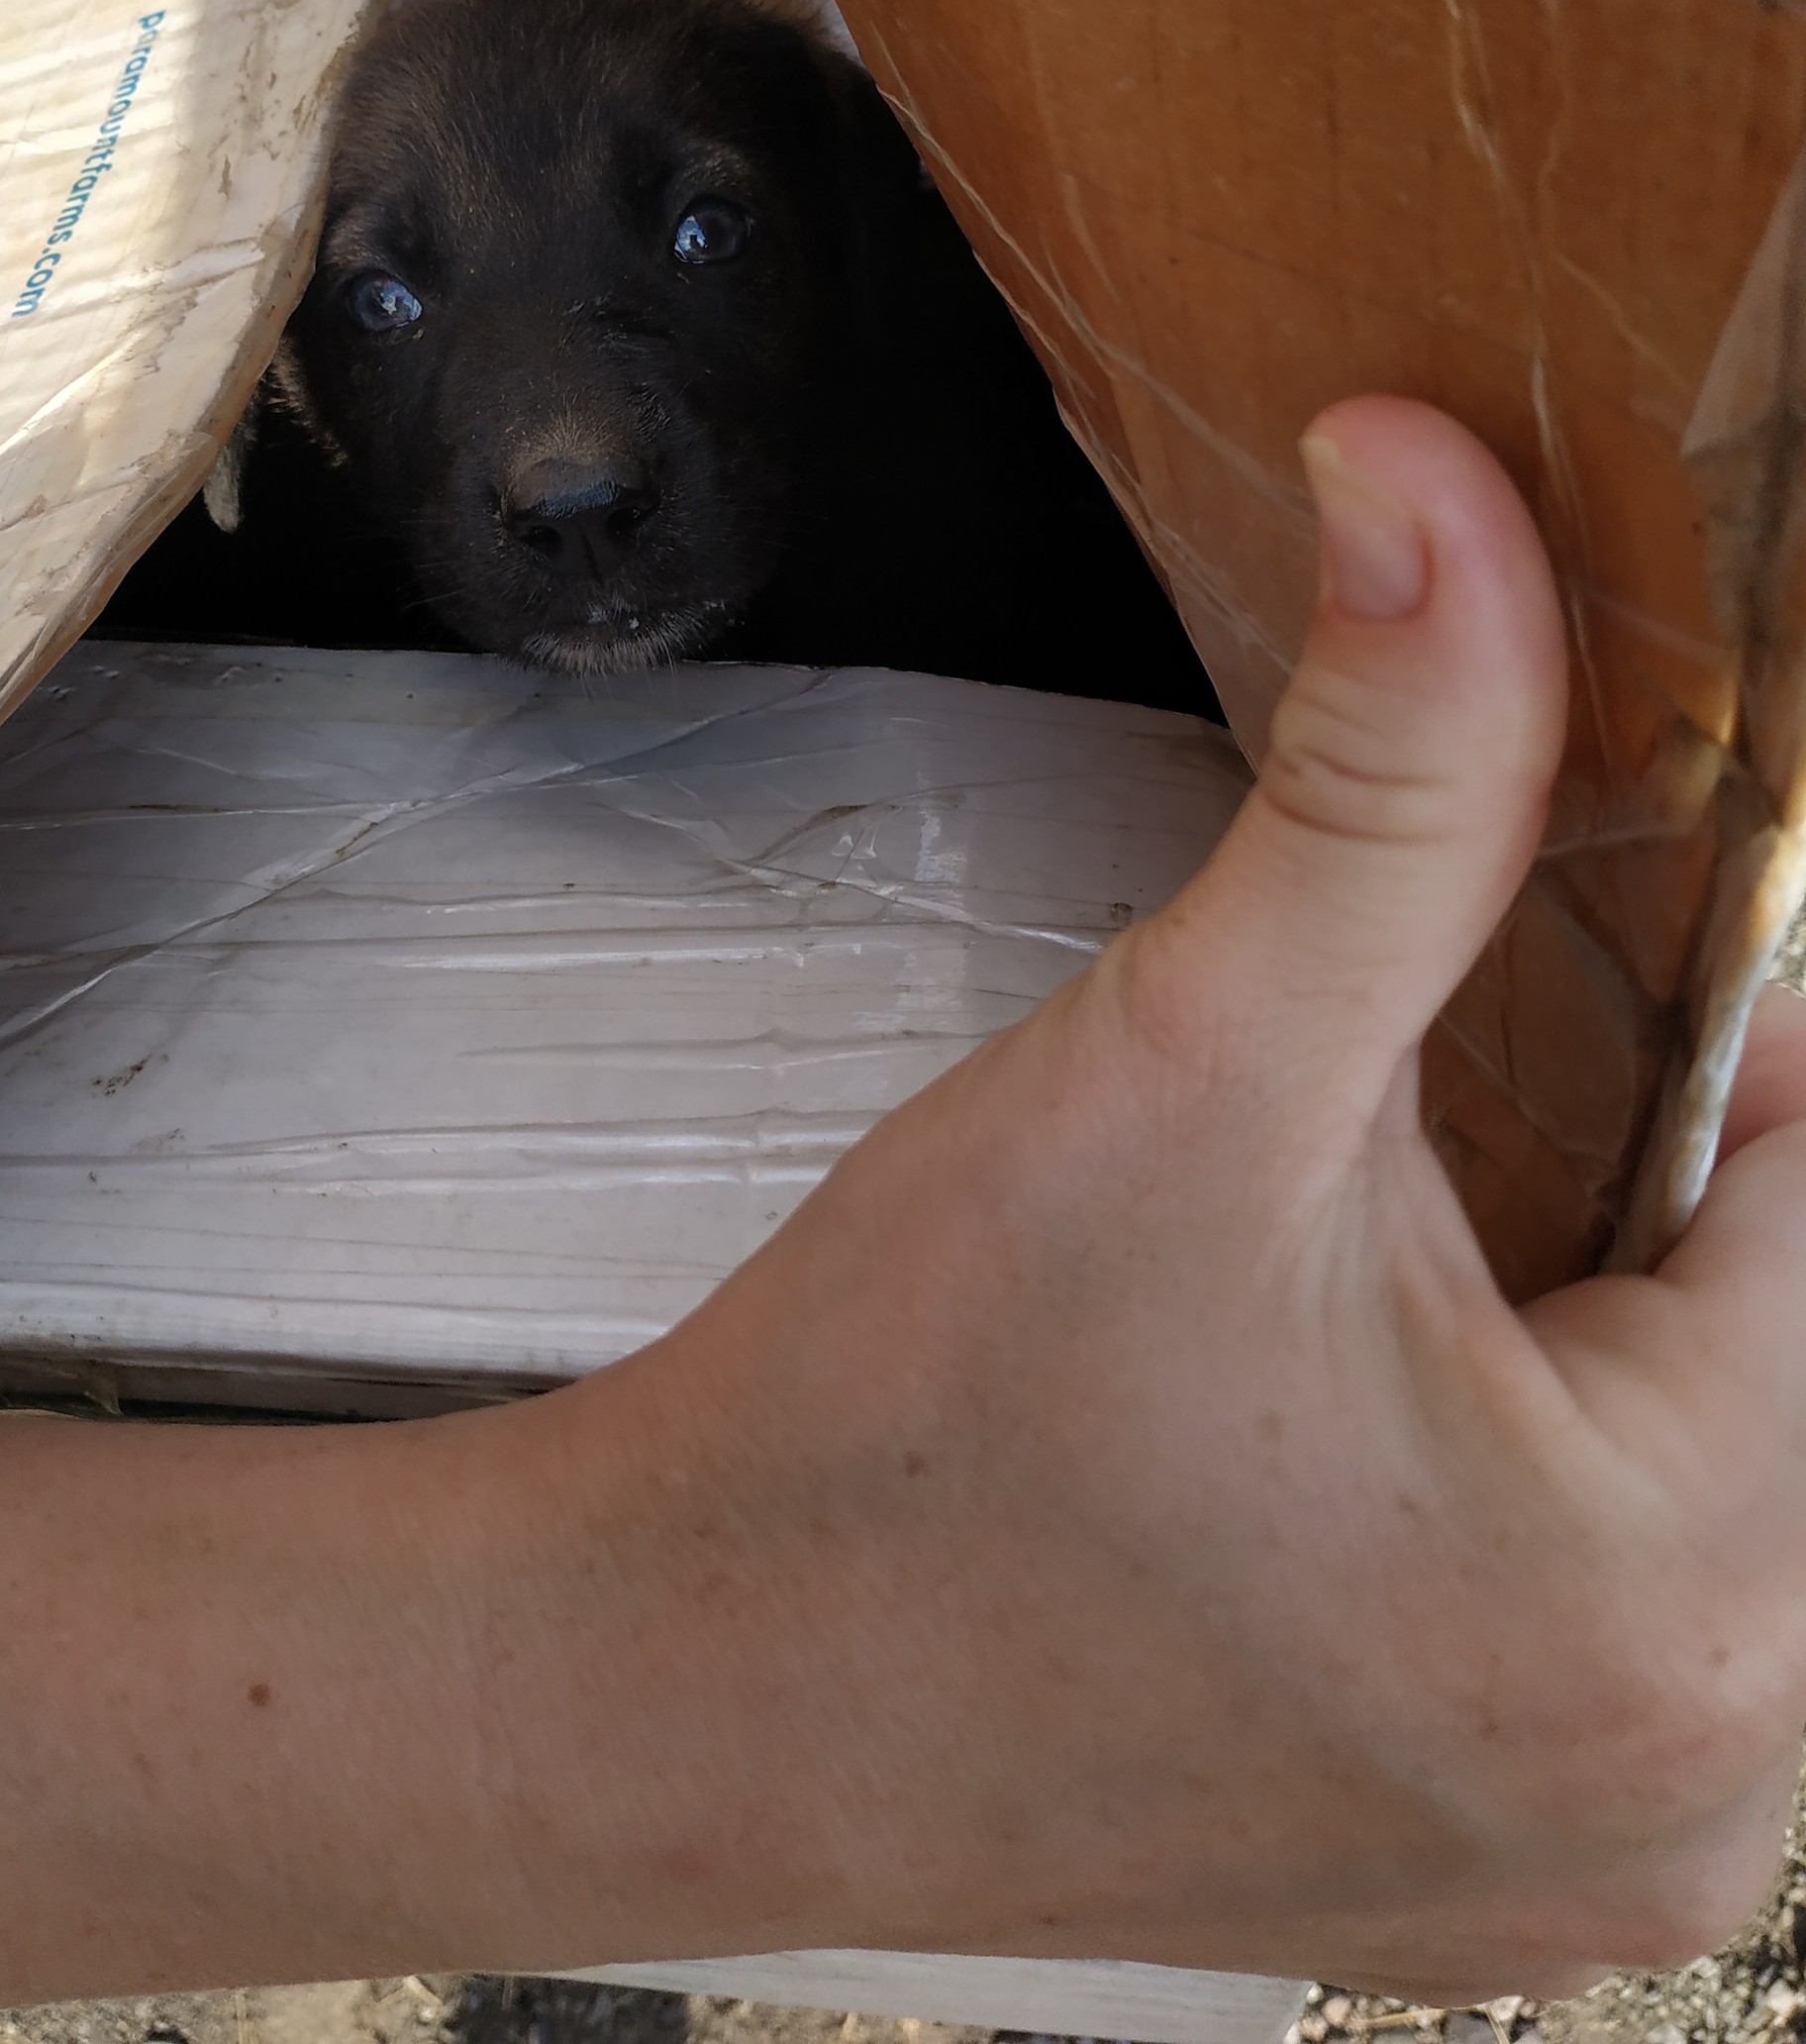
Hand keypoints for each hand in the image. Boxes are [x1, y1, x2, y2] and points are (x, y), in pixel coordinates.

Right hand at [492, 397, 1805, 1996]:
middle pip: (1798, 1332)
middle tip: (1423, 1139)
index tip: (1558, 966)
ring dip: (1611, 1317)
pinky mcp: (1529, 1881)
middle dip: (1654, 1179)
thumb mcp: (1183, 1067)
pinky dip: (1563, 1468)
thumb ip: (1386, 773)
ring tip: (1375, 1276)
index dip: (1724, 1026)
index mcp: (1687, 1599)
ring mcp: (1622, 1859)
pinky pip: (1651, 1609)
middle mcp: (1708, 1787)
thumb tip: (1439, 499)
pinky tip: (1363, 1424)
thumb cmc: (902, 1437)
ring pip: (1734, 1472)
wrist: (685, 1693)